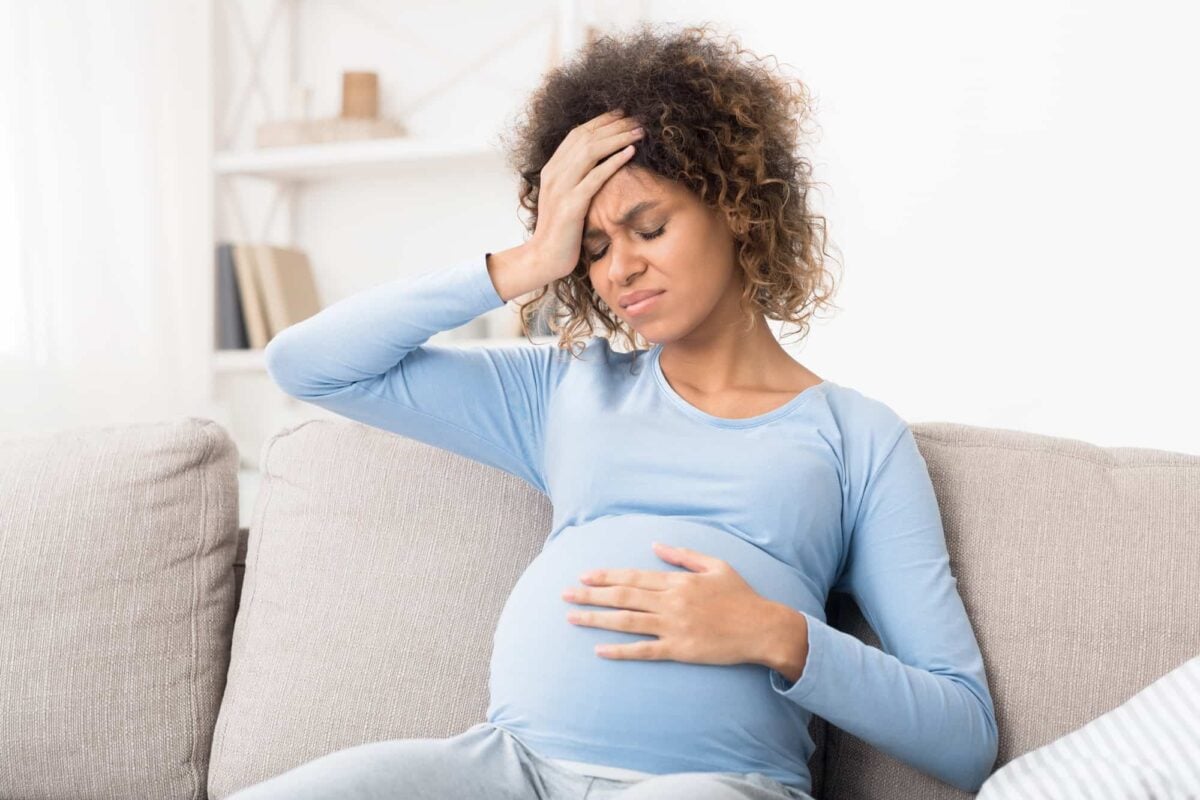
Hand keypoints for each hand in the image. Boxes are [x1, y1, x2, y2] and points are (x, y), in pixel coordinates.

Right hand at [529, 108, 645, 280]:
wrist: (545, 257)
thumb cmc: (561, 230)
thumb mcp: (566, 198)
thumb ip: (577, 179)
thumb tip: (599, 164)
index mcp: (552, 169)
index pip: (577, 134)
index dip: (601, 121)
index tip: (622, 114)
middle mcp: (554, 173)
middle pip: (586, 137)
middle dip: (613, 125)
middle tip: (637, 118)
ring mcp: (561, 188)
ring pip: (590, 151)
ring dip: (617, 137)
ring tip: (639, 131)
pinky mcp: (571, 205)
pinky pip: (594, 177)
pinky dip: (613, 162)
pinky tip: (630, 152)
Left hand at [561, 541, 777, 665]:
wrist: (763, 628)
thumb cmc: (741, 596)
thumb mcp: (715, 565)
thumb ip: (683, 555)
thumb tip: (656, 545)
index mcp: (678, 581)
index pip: (633, 576)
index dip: (605, 576)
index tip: (583, 576)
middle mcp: (671, 602)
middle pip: (623, 596)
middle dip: (590, 595)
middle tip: (564, 595)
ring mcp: (674, 626)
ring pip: (627, 621)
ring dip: (597, 620)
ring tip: (572, 618)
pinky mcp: (680, 650)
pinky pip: (644, 650)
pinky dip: (620, 650)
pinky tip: (600, 650)